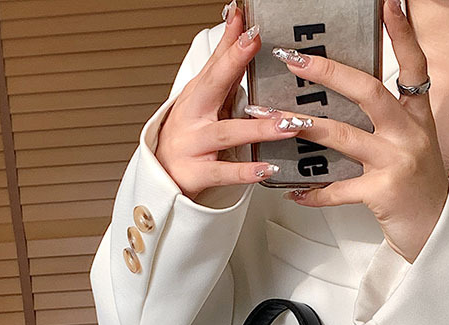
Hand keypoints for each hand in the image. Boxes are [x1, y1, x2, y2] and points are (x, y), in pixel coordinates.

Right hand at [154, 5, 309, 200]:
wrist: (161, 176)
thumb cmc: (188, 134)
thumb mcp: (203, 97)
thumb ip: (224, 65)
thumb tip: (238, 24)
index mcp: (198, 94)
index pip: (216, 62)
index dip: (231, 42)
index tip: (247, 23)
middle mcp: (194, 116)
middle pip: (212, 85)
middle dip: (233, 62)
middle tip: (254, 43)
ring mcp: (194, 144)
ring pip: (226, 133)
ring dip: (258, 128)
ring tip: (286, 124)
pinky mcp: (197, 173)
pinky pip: (224, 172)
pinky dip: (246, 172)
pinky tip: (267, 169)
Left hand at [249, 0, 448, 262]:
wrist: (436, 229)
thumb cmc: (419, 187)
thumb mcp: (414, 144)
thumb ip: (389, 121)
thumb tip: (345, 97)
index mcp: (416, 118)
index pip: (414, 67)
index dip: (402, 34)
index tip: (390, 2)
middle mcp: (409, 135)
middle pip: (368, 92)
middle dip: (328, 73)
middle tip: (293, 59)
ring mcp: (396, 163)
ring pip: (344, 136)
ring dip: (304, 126)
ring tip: (273, 119)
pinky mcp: (383, 193)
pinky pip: (339, 190)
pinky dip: (314, 192)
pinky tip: (294, 191)